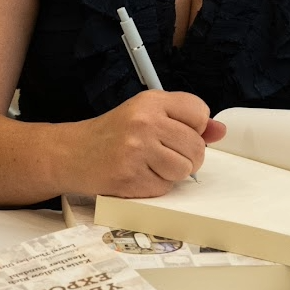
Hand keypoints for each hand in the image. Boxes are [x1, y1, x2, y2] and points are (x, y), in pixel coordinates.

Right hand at [63, 92, 226, 197]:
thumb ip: (185, 121)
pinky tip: (137, 175)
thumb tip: (220, 130)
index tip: (178, 132)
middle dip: (187, 156)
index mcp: (151, 101)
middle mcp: (144, 122)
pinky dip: (154, 186)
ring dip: (172, 174)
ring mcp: (137, 150)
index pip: (200, 113)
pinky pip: (165, 188)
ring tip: (150, 165)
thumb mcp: (146, 115)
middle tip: (163, 154)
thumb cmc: (111, 135)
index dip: (195, 128)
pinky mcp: (130, 177)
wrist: (70, 154)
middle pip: (197, 147)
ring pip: (184, 169)